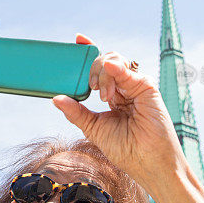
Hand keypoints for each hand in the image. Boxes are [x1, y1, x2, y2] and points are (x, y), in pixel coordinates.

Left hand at [52, 34, 188, 193]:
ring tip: (103, 96)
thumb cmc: (125, 149)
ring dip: (102, 73)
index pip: (99, 68)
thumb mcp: (94, 128)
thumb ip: (76, 112)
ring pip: (114, 61)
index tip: (77, 40)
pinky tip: (111, 69)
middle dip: (91, 68)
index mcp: (112, 95)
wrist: (147, 162)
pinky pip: (129, 71)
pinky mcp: (146, 87)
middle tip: (89, 88)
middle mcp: (124, 87)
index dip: (89, 51)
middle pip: (104, 61)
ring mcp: (135, 85)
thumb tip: (56, 98)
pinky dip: (117, 69)